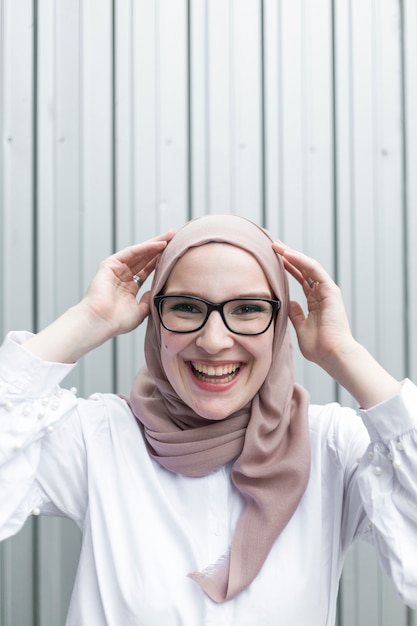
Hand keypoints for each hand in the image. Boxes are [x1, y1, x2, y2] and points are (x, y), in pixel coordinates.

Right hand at [23, 231, 174, 363]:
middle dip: (159, 248)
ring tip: (170, 235)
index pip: (147, 270)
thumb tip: (156, 290)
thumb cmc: (117, 321)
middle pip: (144, 258)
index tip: (174, 254)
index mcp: (128, 288)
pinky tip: (159, 244)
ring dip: (155, 243)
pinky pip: (131, 253)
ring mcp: (115, 270)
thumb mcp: (140, 311)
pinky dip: (145, 247)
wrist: (101, 322)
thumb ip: (148, 300)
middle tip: (174, 237)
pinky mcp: (109, 265)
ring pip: (139, 253)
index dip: (160, 261)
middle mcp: (122, 277)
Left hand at [272, 241, 352, 368]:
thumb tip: (289, 303)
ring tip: (277, 246)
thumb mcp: (301, 328)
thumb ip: (296, 314)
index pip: (302, 280)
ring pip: (308, 266)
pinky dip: (301, 261)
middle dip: (289, 257)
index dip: (288, 269)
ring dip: (292, 255)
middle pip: (304, 270)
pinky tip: (288, 254)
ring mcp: (327, 291)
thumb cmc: (319, 348)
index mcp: (316, 303)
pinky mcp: (331, 291)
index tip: (274, 260)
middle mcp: (322, 294)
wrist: (333, 355)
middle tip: (274, 246)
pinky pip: (315, 270)